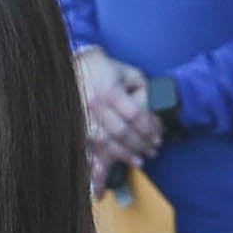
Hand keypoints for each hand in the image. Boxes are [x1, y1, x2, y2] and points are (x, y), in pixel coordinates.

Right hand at [73, 51, 162, 175]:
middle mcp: (96, 105)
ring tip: (138, 161)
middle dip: (139, 145)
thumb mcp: (127, 73)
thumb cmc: (104, 69)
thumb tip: (155, 109)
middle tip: (152, 151)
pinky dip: (100, 157)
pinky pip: (89, 145)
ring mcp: (83, 116)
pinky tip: (110, 165)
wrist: (74, 67)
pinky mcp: (76, 124)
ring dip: (124, 155)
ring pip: (105, 142)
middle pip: (121, 132)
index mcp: (110, 91)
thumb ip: (143, 89)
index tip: (157, 138)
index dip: (148, 129)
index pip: (134, 115)